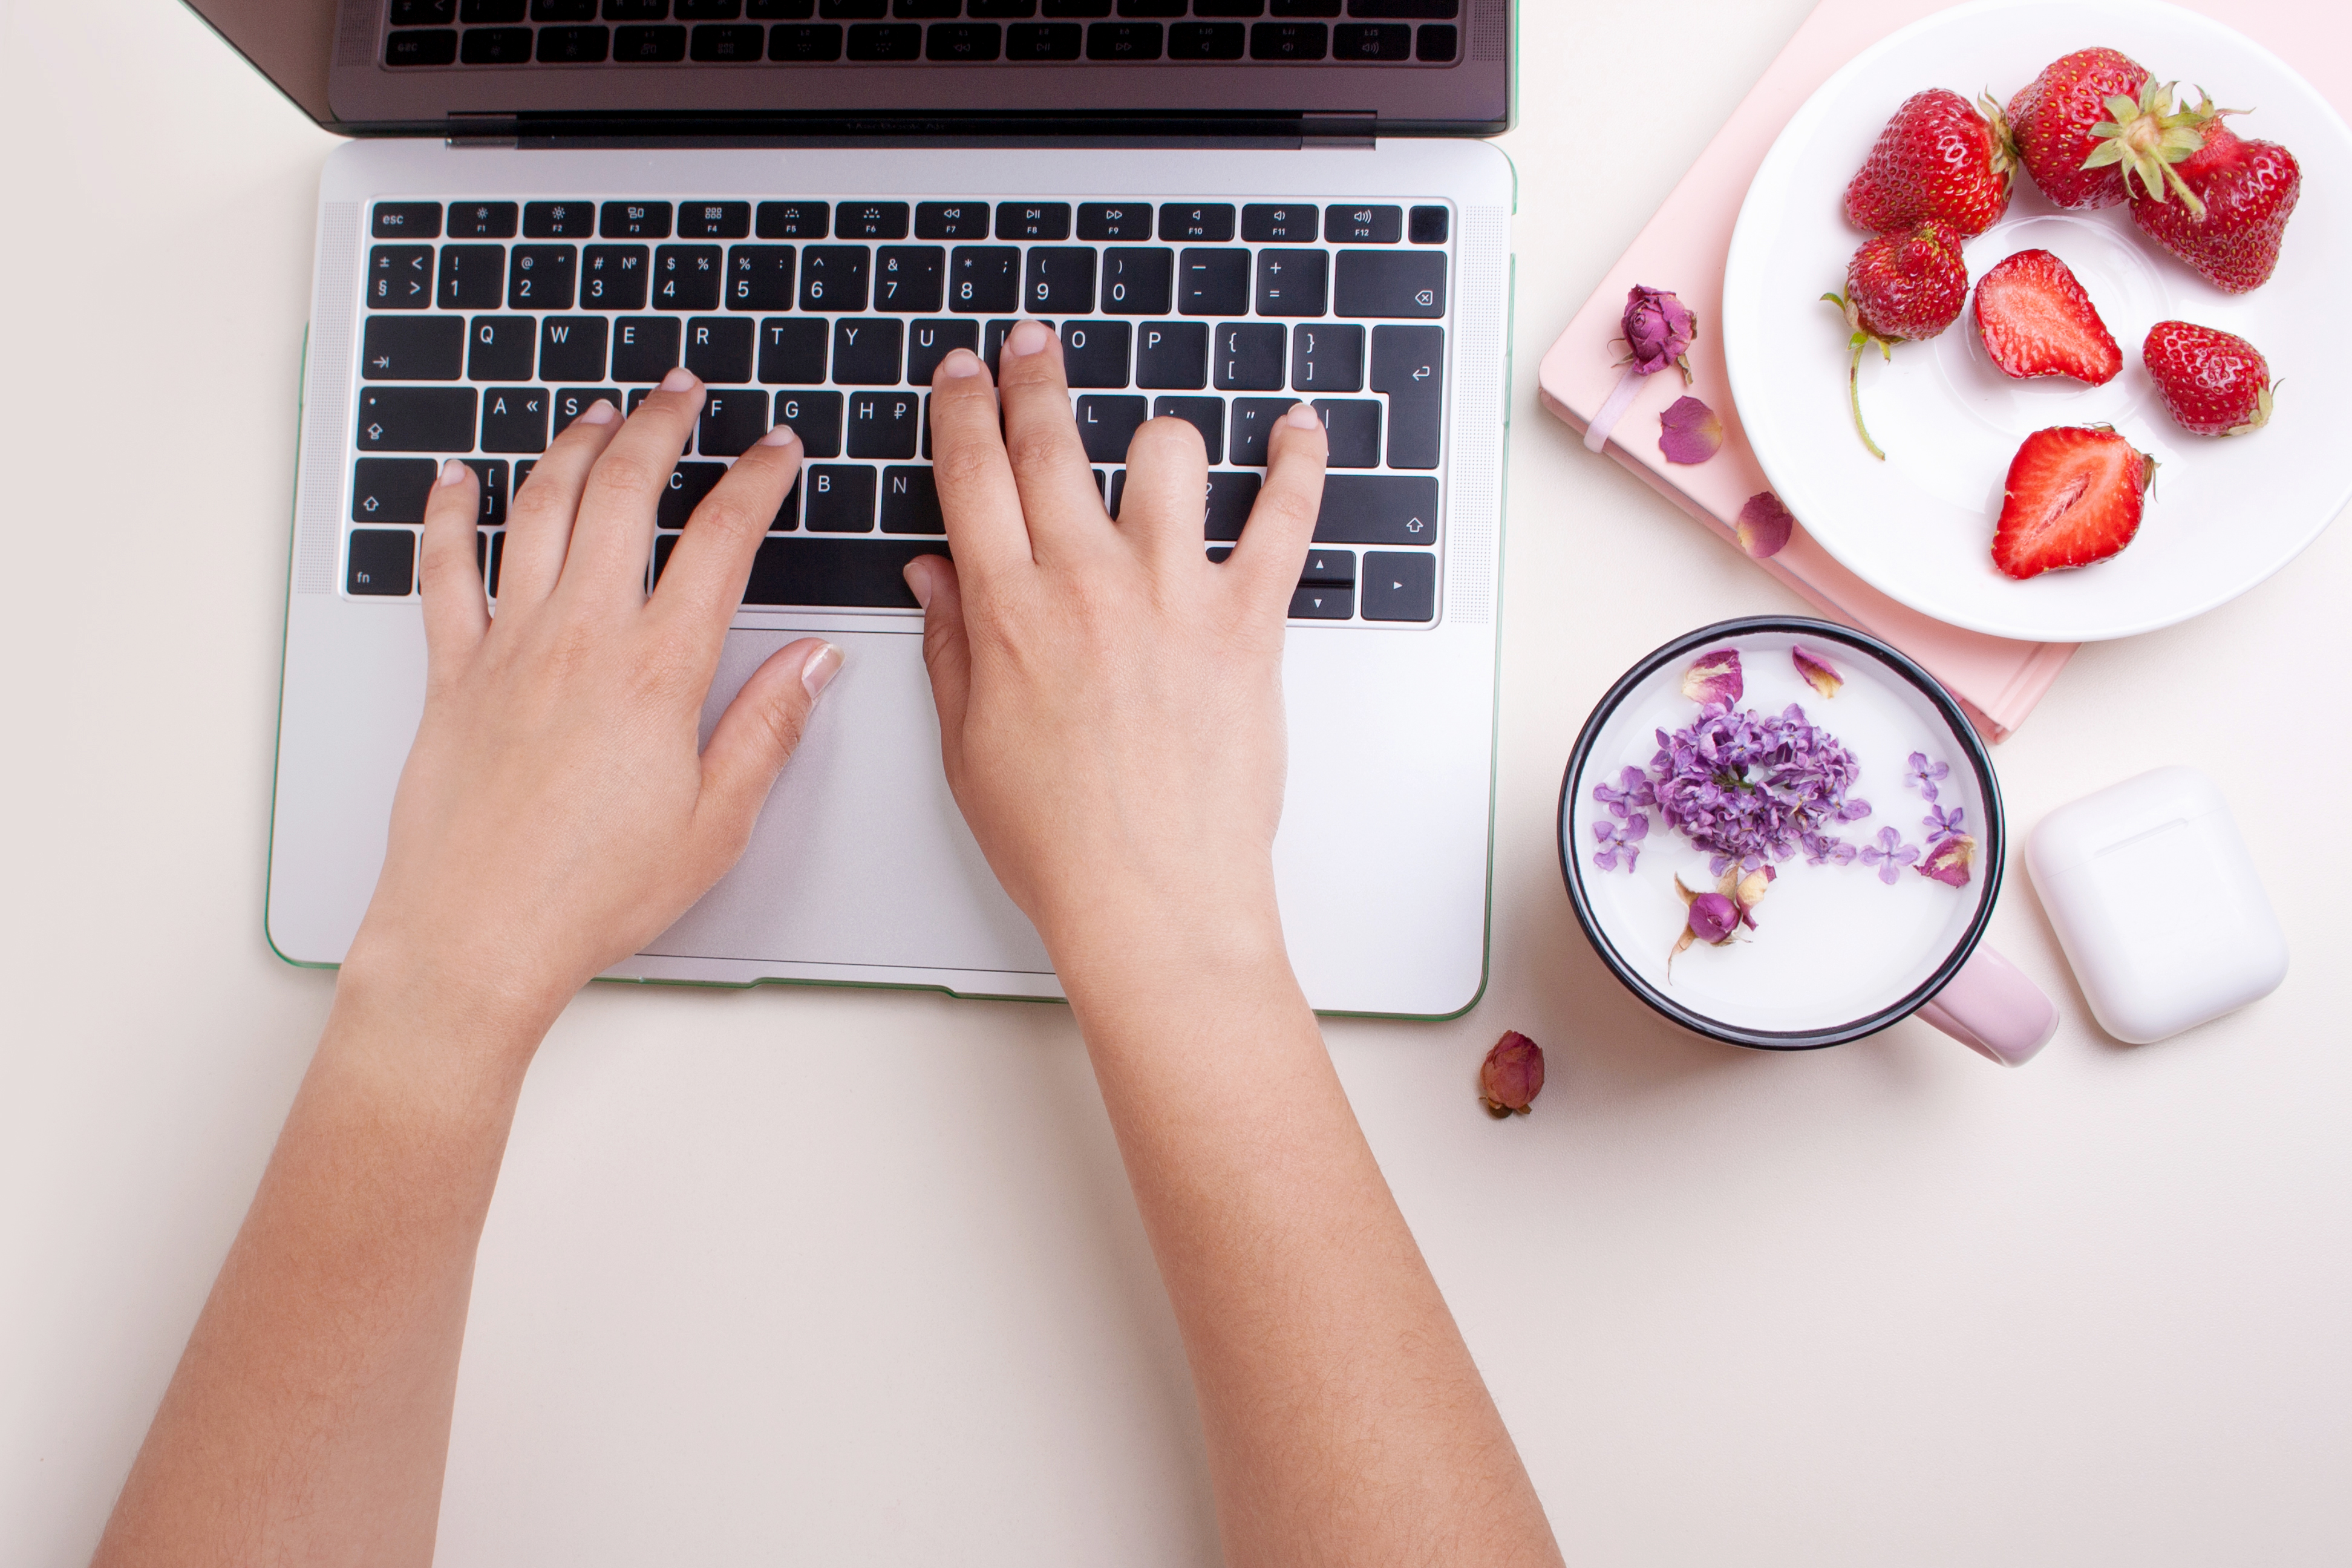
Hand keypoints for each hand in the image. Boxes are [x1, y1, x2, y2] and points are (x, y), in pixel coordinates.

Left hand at [346, 369, 839, 1051]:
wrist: (476, 936)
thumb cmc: (593, 894)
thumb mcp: (715, 823)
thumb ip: (767, 730)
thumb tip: (814, 664)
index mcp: (657, 673)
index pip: (720, 543)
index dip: (755, 482)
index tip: (775, 452)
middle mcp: (579, 639)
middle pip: (622, 495)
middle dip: (659, 427)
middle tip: (681, 393)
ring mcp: (507, 648)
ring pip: (538, 511)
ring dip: (572, 448)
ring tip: (598, 414)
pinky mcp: (450, 673)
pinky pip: (443, 571)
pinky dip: (447, 515)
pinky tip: (455, 480)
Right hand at [905, 321, 1326, 962]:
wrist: (1153, 902)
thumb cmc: (1060, 843)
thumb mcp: (968, 747)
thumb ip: (951, 647)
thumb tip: (933, 574)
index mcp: (1009, 613)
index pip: (973, 474)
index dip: (964, 409)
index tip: (965, 373)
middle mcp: (1088, 586)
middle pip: (1051, 443)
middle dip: (1035, 377)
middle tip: (1032, 341)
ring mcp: (1173, 597)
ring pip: (1164, 457)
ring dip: (1154, 436)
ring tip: (1154, 445)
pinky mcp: (1249, 623)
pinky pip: (1283, 519)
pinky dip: (1298, 464)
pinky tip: (1300, 427)